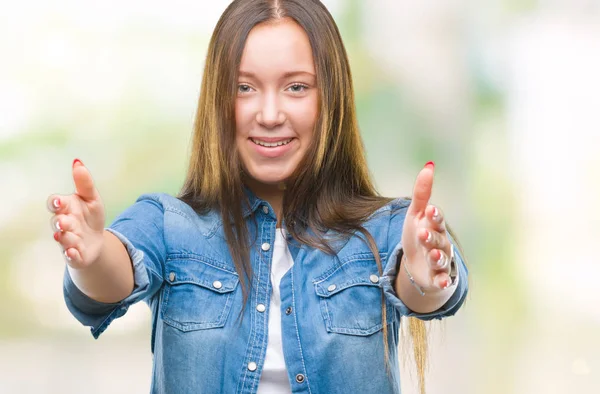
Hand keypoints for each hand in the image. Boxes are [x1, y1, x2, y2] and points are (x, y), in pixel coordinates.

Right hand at [46, 159, 105, 268]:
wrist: (96, 241)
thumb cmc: (90, 217)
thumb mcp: (92, 198)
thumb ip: (85, 183)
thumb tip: (77, 162)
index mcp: (66, 208)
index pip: (54, 203)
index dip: (55, 203)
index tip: (59, 202)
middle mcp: (63, 224)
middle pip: (56, 222)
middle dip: (60, 222)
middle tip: (63, 222)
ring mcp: (67, 240)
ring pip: (62, 239)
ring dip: (66, 237)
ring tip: (72, 235)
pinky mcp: (74, 254)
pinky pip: (70, 255)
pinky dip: (71, 253)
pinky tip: (74, 251)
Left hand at [401, 162, 452, 291]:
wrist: (418, 263)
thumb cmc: (419, 233)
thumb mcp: (416, 214)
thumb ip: (422, 193)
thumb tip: (429, 165)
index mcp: (434, 226)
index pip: (436, 219)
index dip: (434, 215)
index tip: (430, 209)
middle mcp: (441, 243)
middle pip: (438, 239)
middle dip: (431, 237)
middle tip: (422, 233)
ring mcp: (439, 262)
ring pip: (440, 259)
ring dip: (437, 256)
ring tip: (432, 254)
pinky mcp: (436, 278)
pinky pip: (441, 280)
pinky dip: (442, 281)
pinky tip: (442, 282)